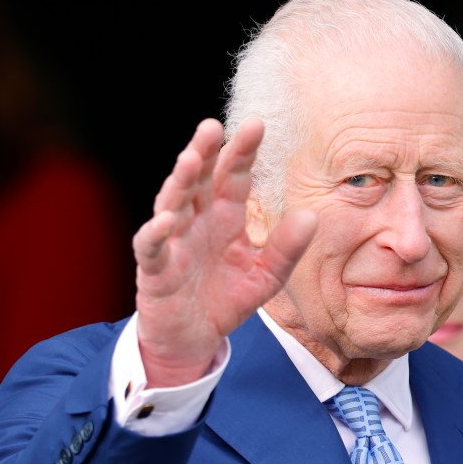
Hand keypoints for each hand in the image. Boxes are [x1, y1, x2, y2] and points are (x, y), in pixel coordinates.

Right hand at [132, 117, 316, 385]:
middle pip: (198, 179)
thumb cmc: (225, 300)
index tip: (256, 125)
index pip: (233, 177)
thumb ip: (285, 250)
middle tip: (213, 126)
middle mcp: (196, 221)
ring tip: (190, 160)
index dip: (242, 152)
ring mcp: (173, 242)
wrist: (193, 338)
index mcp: (224, 217)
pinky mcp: (154, 269)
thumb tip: (310, 217)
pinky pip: (152, 247)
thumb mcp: (264, 277)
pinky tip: (167, 220)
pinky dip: (156, 234)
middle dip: (204, 152)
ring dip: (179, 181)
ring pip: (172, 203)